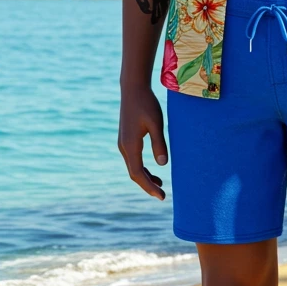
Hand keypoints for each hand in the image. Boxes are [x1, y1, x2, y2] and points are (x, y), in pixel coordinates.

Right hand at [118, 83, 167, 199]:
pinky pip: (133, 159)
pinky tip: (154, 170)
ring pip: (133, 167)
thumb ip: (159, 144)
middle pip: (134, 173)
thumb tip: (162, 165)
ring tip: (160, 185)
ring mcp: (123, 143)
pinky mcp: (126, 139)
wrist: (133, 89)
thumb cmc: (146, 104)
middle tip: (162, 195)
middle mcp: (124, 147)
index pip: (138, 173)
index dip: (149, 186)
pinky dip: (142, 168)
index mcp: (131, 145)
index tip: (161, 196)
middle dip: (147, 185)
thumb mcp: (156, 123)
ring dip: (145, 177)